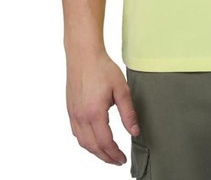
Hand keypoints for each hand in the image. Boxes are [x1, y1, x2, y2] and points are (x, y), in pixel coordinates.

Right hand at [66, 50, 139, 164]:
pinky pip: (76, 133)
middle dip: (105, 157)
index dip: (114, 154)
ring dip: (95, 151)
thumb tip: (135, 132)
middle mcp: (81, 117)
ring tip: (107, 153)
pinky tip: (93, 140)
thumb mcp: (121, 89)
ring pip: (82, 142)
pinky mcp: (70, 109)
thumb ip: (128, 113)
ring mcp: (73, 114)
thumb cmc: (102, 68)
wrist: (83, 55)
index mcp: (94, 113)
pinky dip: (85, 141)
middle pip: (92, 147)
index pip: (105, 142)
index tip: (122, 159)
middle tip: (117, 160)